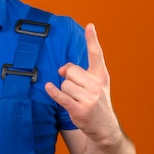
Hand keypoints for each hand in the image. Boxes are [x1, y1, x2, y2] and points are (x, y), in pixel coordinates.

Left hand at [45, 24, 120, 143]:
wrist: (105, 128)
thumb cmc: (96, 102)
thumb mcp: (95, 86)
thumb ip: (79, 73)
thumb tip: (60, 70)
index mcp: (101, 76)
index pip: (96, 55)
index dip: (92, 39)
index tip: (90, 26)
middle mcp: (97, 85)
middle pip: (70, 71)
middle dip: (68, 78)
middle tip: (77, 90)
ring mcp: (89, 98)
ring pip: (64, 84)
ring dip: (65, 91)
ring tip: (75, 100)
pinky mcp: (79, 109)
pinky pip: (61, 96)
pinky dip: (53, 92)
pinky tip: (48, 87)